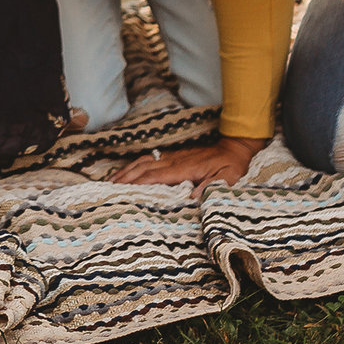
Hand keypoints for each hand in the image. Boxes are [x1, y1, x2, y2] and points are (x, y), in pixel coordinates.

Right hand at [113, 137, 264, 193]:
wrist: (234, 147)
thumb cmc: (230, 165)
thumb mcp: (227, 178)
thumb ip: (211, 186)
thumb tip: (194, 196)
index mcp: (185, 168)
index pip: (157, 176)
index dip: (139, 182)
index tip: (123, 190)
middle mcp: (175, 160)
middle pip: (144, 167)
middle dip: (126, 177)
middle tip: (109, 188)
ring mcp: (173, 156)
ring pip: (144, 161)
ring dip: (127, 170)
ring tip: (112, 180)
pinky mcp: (174, 155)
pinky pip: (150, 159)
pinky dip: (136, 164)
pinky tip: (128, 170)